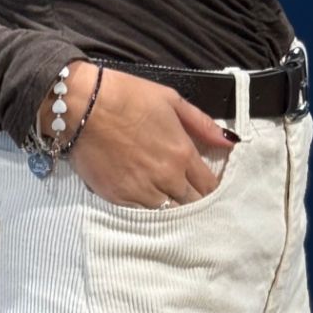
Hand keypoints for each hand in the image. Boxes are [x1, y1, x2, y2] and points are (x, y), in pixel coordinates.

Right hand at [41, 63, 235, 208]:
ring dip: (172, 210)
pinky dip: (148, 212)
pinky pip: (143, 216)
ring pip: (169, 215)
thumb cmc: (126, 97)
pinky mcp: (120, 200)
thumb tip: (230, 141)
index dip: (210, 189)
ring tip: (170, 204)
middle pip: (192, 205)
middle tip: (191, 200)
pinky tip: (148, 204)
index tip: (206, 188)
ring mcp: (143, 192)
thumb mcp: (170, 100)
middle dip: (195, 203)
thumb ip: (202, 124)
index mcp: (182, 154)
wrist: (82, 106)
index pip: (209, 186)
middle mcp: (167, 178)